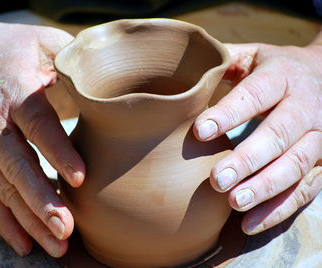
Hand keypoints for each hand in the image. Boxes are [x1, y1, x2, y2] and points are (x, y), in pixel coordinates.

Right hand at [0, 16, 84, 256]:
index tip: (80, 179)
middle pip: (18, 167)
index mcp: (15, 92)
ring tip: (55, 244)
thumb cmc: (6, 47)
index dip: (58, 152)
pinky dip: (5, 220)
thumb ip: (72, 58)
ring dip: (29, 219)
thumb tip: (107, 74)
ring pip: (5, 188)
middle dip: (42, 201)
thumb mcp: (39, 40)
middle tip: (66, 228)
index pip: (38, 126)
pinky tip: (24, 244)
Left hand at [194, 40, 321, 233]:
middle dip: (247, 160)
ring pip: (296, 165)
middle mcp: (305, 107)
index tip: (200, 131)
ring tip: (234, 203)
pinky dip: (280, 208)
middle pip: (278, 135)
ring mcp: (319, 136)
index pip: (255, 94)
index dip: (229, 113)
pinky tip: (251, 223)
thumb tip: (185, 68)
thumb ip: (225, 60)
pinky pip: (306, 188)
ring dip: (265, 187)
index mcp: (282, 76)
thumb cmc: (276, 68)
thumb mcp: (254, 55)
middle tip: (216, 180)